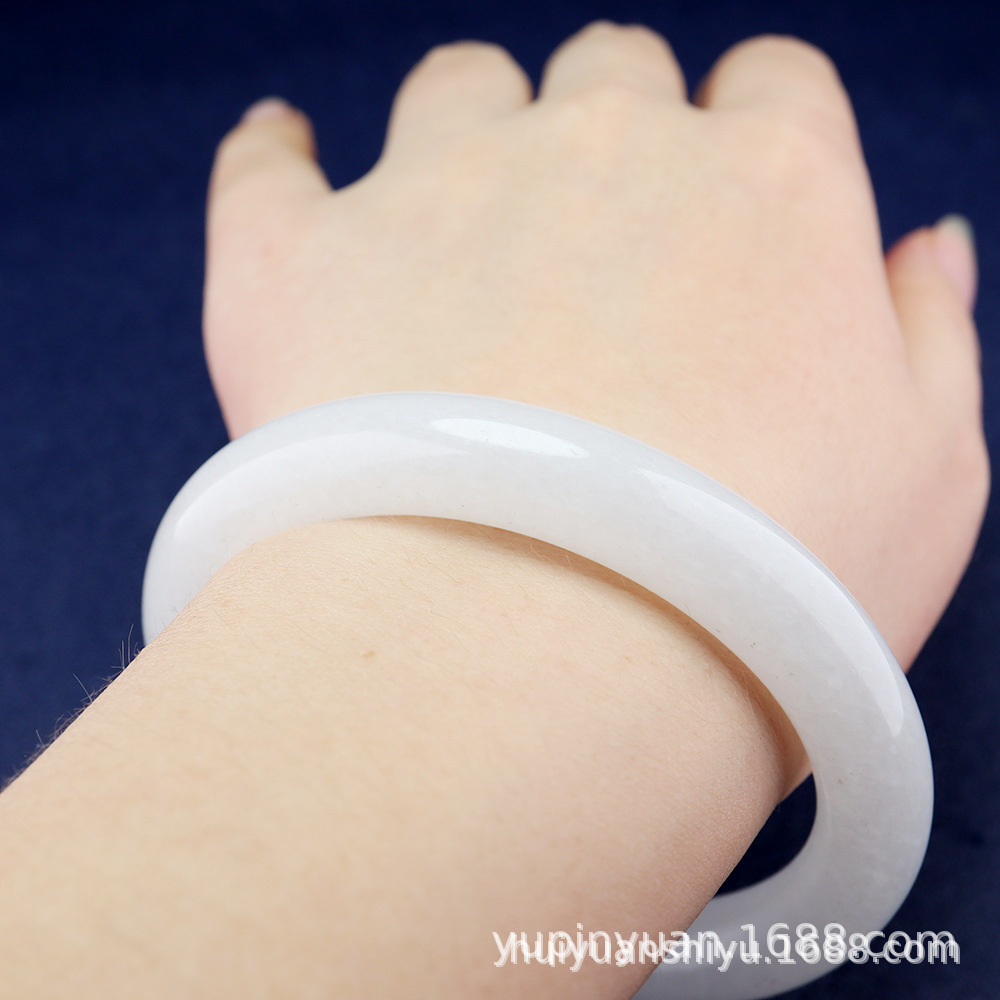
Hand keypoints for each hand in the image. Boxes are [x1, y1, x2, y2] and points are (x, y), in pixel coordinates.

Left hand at [204, 22, 986, 666]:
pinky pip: (268, 167)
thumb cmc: (762, 605)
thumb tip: (921, 244)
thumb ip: (931, 341)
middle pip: (613, 73)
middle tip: (599, 249)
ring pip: (458, 91)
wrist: (547, 676)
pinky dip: (276, 155)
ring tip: (457, 227)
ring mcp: (437, 192)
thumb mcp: (926, 482)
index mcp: (770, 184)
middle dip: (617, 134)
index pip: (774, 91)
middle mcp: (604, 148)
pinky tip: (285, 155)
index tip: (733, 214)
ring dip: (469, 131)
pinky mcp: (297, 265)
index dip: (757, 139)